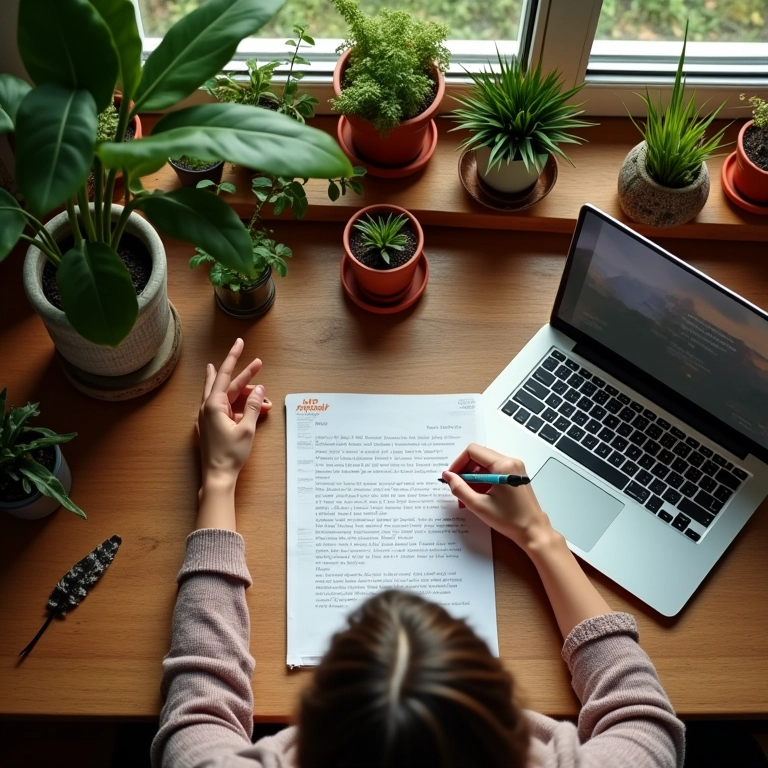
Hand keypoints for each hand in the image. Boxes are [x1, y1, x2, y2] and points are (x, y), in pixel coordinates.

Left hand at [197, 338, 271, 485]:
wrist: (217, 476)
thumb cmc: (230, 454)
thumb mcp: (247, 428)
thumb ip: (253, 406)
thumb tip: (260, 390)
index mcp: (213, 405)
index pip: (226, 375)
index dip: (234, 358)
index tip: (240, 343)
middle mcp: (208, 408)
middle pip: (228, 384)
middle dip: (245, 375)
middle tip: (259, 363)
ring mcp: (208, 417)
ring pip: (228, 397)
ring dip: (246, 395)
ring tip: (263, 394)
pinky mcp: (212, 426)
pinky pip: (226, 409)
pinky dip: (240, 406)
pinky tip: (249, 403)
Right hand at [442, 444, 554, 551]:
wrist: (533, 530)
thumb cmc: (509, 519)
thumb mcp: (479, 505)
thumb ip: (460, 488)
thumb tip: (447, 476)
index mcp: (503, 465)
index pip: (472, 451)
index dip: (458, 463)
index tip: (452, 478)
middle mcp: (510, 461)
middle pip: (479, 455)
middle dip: (465, 470)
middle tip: (458, 487)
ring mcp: (515, 467)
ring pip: (486, 463)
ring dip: (473, 475)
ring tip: (468, 494)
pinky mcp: (516, 475)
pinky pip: (494, 470)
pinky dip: (483, 479)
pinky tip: (479, 494)